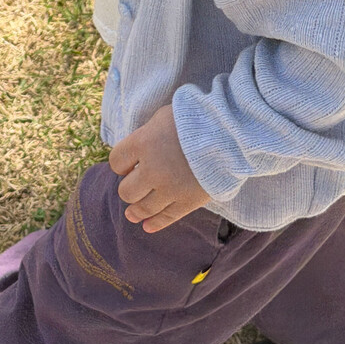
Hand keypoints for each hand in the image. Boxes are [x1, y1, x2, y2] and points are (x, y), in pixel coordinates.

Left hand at [108, 104, 209, 232]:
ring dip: (135, 211)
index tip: (128, 164)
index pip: (116, 162)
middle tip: (135, 184)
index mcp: (142, 143)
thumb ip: (146, 134)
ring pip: (143, 208)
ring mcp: (169, 189)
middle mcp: (152, 169)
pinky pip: (166, 218)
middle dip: (129, 187)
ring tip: (132, 214)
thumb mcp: (162, 117)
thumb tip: (137, 151)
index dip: (121, 164)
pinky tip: (147, 226)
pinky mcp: (188, 202)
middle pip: (126, 191)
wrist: (228, 131)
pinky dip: (155, 223)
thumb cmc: (193, 118)